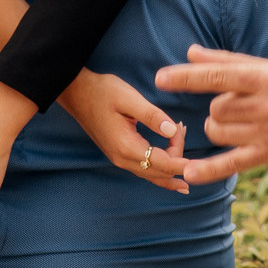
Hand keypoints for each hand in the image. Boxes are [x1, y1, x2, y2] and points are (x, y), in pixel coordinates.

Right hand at [58, 70, 189, 191]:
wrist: (76, 93)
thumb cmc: (102, 91)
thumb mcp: (129, 98)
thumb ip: (152, 116)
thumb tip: (173, 130)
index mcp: (126, 147)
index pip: (163, 163)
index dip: (182, 159)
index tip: (192, 145)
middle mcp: (122, 159)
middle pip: (160, 172)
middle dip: (178, 157)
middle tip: (182, 128)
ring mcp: (119, 159)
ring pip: (153, 175)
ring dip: (171, 165)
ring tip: (182, 145)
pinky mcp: (119, 155)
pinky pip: (145, 170)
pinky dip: (161, 169)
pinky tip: (173, 173)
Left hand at [155, 45, 267, 186]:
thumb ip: (229, 61)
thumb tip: (190, 53)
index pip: (218, 76)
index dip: (186, 77)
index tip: (160, 78)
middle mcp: (267, 105)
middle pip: (216, 107)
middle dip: (216, 105)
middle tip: (236, 104)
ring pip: (219, 130)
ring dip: (216, 126)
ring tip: (235, 122)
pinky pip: (232, 163)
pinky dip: (208, 169)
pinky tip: (189, 173)